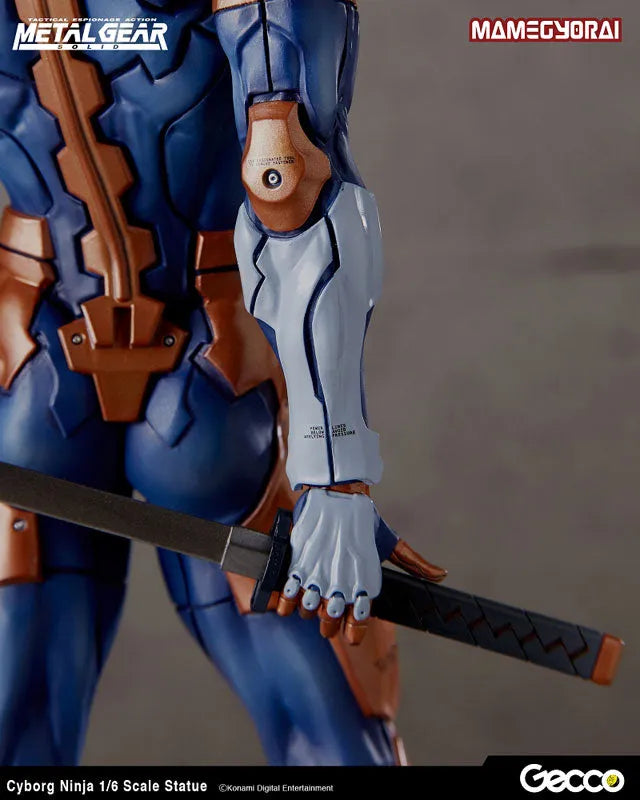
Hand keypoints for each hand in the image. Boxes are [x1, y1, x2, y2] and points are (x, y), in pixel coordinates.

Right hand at [276, 488, 446, 644]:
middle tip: (328, 612)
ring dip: (308, 610)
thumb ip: (415, 564)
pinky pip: (287, 597)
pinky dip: (286, 604)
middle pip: (329, 624)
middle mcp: (342, 585)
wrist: (337, 494)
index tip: (350, 630)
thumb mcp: (391, 542)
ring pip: (308, 612)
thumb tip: (441, 575)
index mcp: (365, 583)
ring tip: (311, 598)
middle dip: (328, 623)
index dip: (353, 631)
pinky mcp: (298, 566)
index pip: (358, 624)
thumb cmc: (364, 518)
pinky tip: (289, 601)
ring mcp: (318, 577)